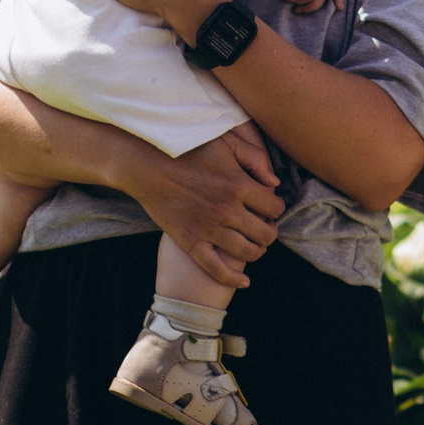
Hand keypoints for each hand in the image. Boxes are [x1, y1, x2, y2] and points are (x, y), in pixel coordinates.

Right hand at [118, 127, 283, 287]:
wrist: (147, 165)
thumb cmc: (187, 150)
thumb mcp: (226, 143)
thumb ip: (255, 158)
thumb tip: (274, 183)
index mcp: (239, 186)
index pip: (275, 207)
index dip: (276, 208)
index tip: (268, 207)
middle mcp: (228, 211)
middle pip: (266, 234)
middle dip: (270, 232)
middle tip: (263, 227)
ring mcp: (209, 229)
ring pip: (248, 253)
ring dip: (257, 251)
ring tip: (254, 245)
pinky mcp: (191, 242)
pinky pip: (216, 268)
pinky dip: (233, 279)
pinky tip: (244, 281)